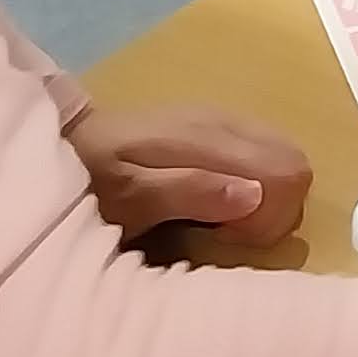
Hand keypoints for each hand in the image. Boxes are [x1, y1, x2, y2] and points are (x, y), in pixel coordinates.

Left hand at [67, 103, 312, 256]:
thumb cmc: (90, 181)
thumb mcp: (129, 198)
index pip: (287, 171)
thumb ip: (190, 192)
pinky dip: (255, 185)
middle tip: (227, 232)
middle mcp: (225, 121)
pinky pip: (262, 154)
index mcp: (209, 138)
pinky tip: (216, 202)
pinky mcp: (216, 126)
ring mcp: (223, 120)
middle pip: (295, 163)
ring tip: (220, 221)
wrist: (62, 145)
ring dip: (266, 199)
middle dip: (275, 209)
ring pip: (284, 157)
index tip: (228, 237)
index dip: (271, 216)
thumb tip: (256, 194)